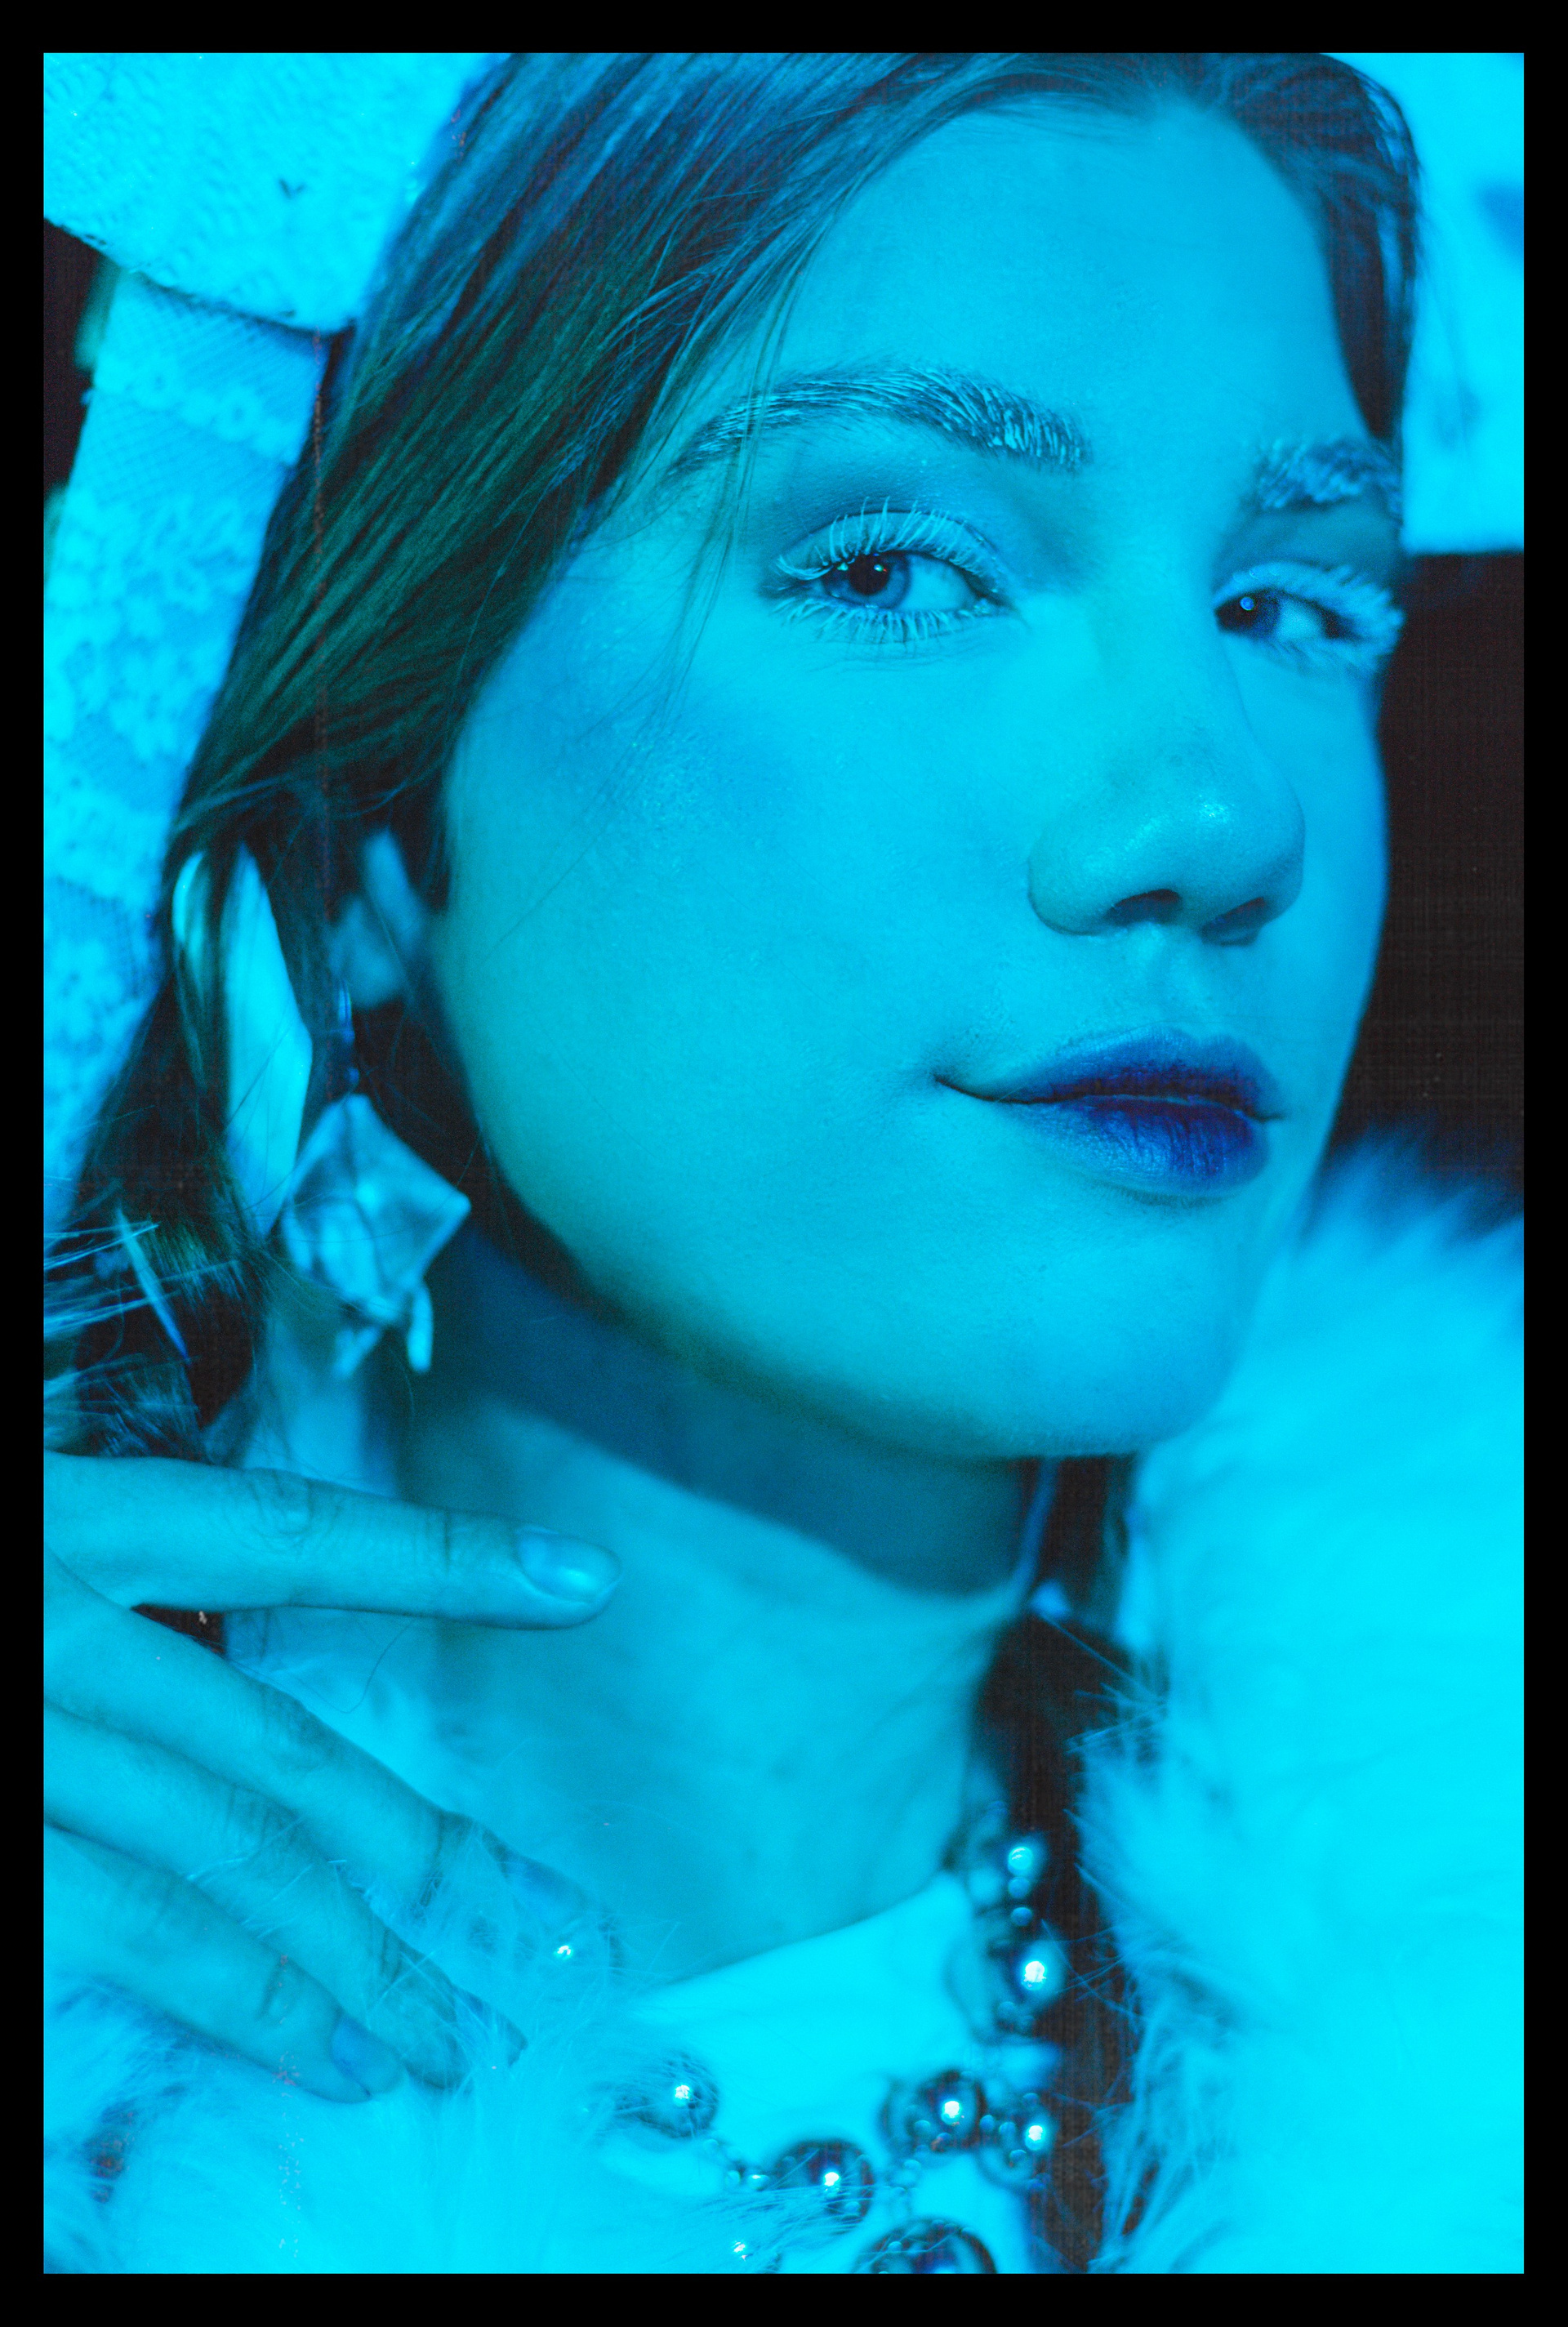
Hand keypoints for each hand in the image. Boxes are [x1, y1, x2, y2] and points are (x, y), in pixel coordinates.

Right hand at [43, 1452, 620, 2102]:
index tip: (584, 1580)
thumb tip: (205, 1625)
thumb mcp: (14, 1527)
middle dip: (421, 1849)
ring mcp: (22, 1741)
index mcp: (75, 1520)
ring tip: (436, 2039)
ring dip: (348, 1960)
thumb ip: (113, 1575)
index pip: (288, 1532)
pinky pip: (124, 1932)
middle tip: (530, 1931)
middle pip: (280, 1745)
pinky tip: (306, 2049)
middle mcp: (55, 1622)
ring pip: (224, 1857)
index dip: (440, 1558)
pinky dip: (228, 1999)